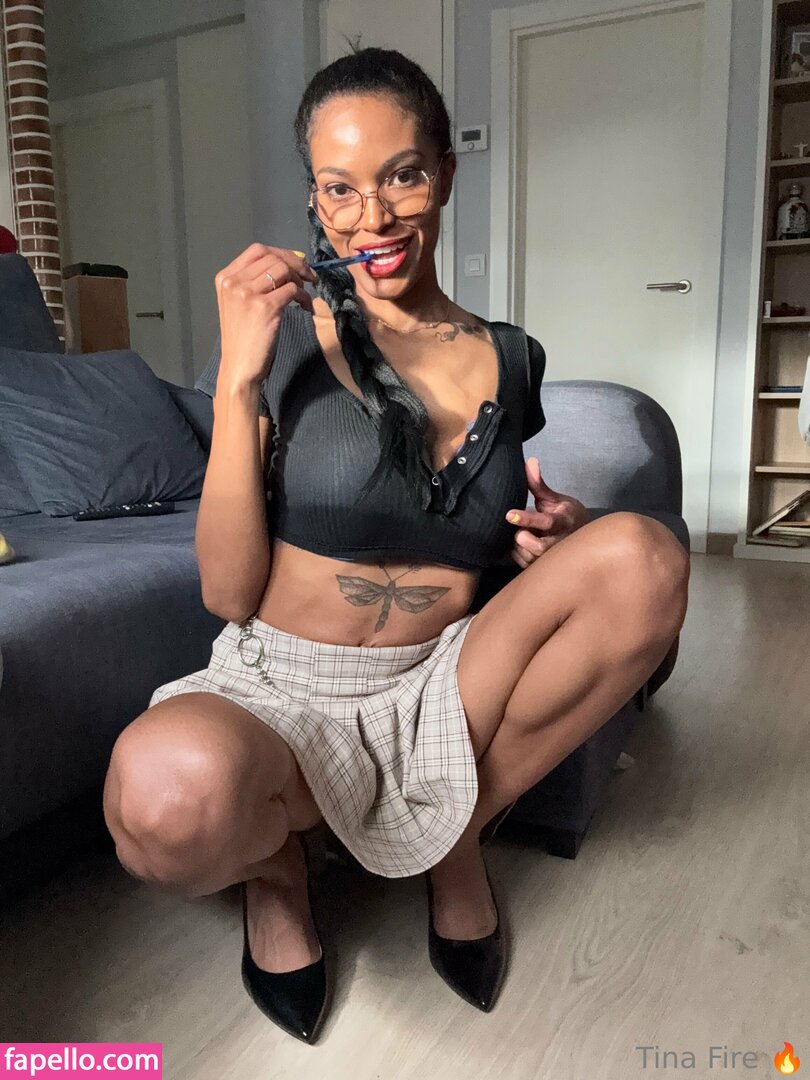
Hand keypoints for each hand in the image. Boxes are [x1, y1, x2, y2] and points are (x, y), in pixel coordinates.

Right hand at [214, 243, 317, 390]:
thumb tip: (293, 259)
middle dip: (296, 265)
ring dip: (300, 281)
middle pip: (272, 257)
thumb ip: (257, 281)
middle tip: (310, 278)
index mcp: (225, 278)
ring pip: (283, 270)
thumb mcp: (241, 303)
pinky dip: (304, 297)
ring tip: (303, 296)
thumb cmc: (243, 337)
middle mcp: (233, 282)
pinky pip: (292, 290)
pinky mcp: (265, 307)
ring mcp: (247, 294)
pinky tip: (305, 308)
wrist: (239, 367)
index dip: (282, 253)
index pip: (257, 250)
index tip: (298, 264)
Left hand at [505, 457, 590, 568]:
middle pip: (535, 546)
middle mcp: (558, 543)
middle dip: (521, 535)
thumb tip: (530, 461)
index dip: (526, 519)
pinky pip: (521, 561)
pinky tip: (523, 542)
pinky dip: (516, 551)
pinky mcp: (541, 566)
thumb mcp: (554, 499)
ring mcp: (551, 557)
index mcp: (562, 522)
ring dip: (518, 543)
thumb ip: (538, 484)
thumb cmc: (565, 515)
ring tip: (526, 533)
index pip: (544, 522)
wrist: (581, 538)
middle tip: (521, 526)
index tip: (510, 515)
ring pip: (526, 555)